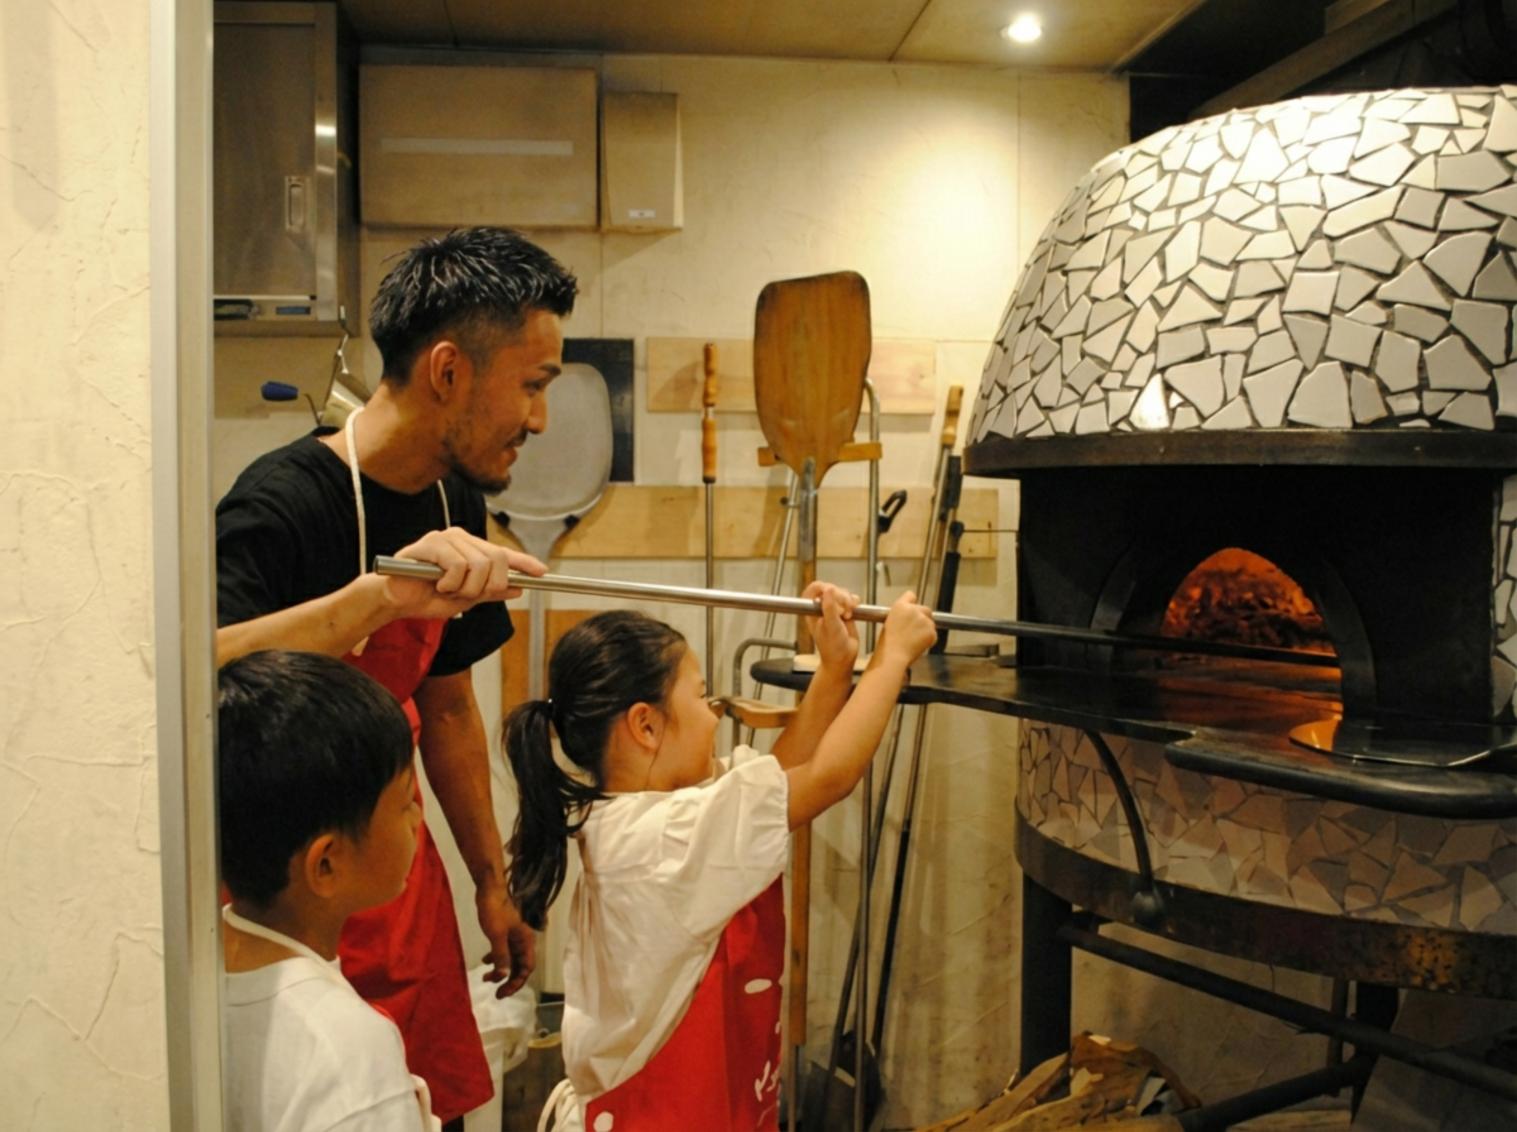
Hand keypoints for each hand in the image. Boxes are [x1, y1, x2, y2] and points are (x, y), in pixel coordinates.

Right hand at [379, 528, 546, 620]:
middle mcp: (462, 538)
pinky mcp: (431, 543)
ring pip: (479, 565)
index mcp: (471, 550)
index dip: (524, 562)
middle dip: (488, 586)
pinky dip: (450, 583)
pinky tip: (437, 585)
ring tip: (446, 590)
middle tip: (466, 595)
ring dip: (465, 588)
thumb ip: (489, 592)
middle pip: (497, 560)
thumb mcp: (465, 599)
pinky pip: (458, 565)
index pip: (504, 553)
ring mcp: (447, 538)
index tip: (542, 572)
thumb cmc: (427, 597)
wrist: (396, 600)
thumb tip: (518, 589)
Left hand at [477, 883, 535, 997]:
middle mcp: (523, 941)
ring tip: (486, 978)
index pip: (526, 969)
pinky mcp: (505, 932)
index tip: (502, 992)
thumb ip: (501, 956)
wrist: (489, 889)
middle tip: (496, 993)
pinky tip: (484, 961)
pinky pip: (503, 951)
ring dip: (501, 970)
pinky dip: (495, 958)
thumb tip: (503, 977)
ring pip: (511, 960)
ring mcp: (514, 936)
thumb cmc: (494, 910)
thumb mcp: (497, 935)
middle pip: (520, 967)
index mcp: (526, 941)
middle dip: (508, 980)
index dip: (516, 983)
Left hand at [803, 580, 859, 673]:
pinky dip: (854, 603)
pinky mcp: (846, 611)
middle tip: (843, 609)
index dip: (822, 587)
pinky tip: (853, 612)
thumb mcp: (830, 626)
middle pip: (830, 589)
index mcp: (812, 610)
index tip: (831, 591)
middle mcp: (822, 608)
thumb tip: (828, 590)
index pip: (812, 590)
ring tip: (848, 614)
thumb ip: (829, 607)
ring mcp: (834, 609)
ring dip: (848, 600)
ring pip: (842, 593)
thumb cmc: (832, 647)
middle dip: (840, 596)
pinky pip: (851, 599)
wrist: (844, 658)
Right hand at [876, 590, 935, 668]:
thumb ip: (901, 614)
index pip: (911, 595)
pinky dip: (929, 640)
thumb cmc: (888, 643)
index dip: (912, 604)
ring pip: (930, 623)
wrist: (893, 656)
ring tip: (913, 640)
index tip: (913, 608)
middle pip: (925, 609)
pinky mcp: (932, 631)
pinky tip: (918, 645)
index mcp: (900, 606)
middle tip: (914, 630)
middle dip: (923, 618)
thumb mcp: (888, 622)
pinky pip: (933, 634)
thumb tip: (908, 616)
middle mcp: (914, 610)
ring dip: (926, 629)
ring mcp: (924, 620)